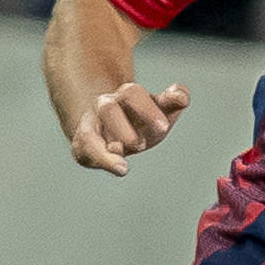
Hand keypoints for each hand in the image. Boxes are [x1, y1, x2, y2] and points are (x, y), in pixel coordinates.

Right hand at [68, 81, 190, 176]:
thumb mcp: (163, 110)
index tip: (164, 127)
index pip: (133, 94)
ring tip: (124, 164)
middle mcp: (105, 106)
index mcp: (127, 94)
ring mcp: (91, 126)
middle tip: (142, 145)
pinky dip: (103, 162)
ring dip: (105, 151)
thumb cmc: (143, 120)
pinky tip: (121, 170)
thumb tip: (181, 97)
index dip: (148, 110)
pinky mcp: (83, 146)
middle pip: (108, 109)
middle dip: (124, 128)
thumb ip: (175, 100)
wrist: (113, 130)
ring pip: (89, 133)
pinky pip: (86, 152)